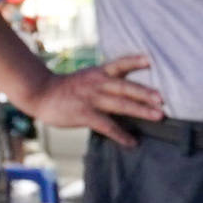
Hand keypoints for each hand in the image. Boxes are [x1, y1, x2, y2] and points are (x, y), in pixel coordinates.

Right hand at [25, 52, 165, 145]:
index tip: (151, 60)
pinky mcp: (84, 114)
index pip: (120, 64)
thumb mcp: (87, 78)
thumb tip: (128, 91)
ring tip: (158, 117)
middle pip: (125, 86)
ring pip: (120, 104)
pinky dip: (121, 135)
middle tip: (163, 99)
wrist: (40, 92)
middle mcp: (97, 83)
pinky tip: (132, 142)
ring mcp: (91, 98)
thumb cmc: (67, 88)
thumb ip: (106, 81)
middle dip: (146, 92)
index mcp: (99, 73)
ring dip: (141, 110)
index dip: (135, 61)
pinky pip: (107, 126)